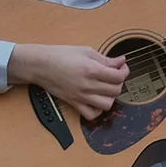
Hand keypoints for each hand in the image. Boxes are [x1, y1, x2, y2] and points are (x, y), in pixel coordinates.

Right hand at [8, 43, 128, 120]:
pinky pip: (91, 115)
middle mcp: (87, 85)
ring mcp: (81, 96)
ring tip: (106, 88)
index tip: (122, 67)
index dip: (124, 71)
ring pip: (107, 105)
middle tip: (114, 75)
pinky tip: (96, 100)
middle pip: (115, 90)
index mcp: (91, 70)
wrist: (41, 65)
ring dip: (110, 97)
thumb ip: (105, 59)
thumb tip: (121, 62)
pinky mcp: (74, 103)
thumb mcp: (85, 51)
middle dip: (119, 82)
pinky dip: (98, 110)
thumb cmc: (60, 55)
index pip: (118, 76)